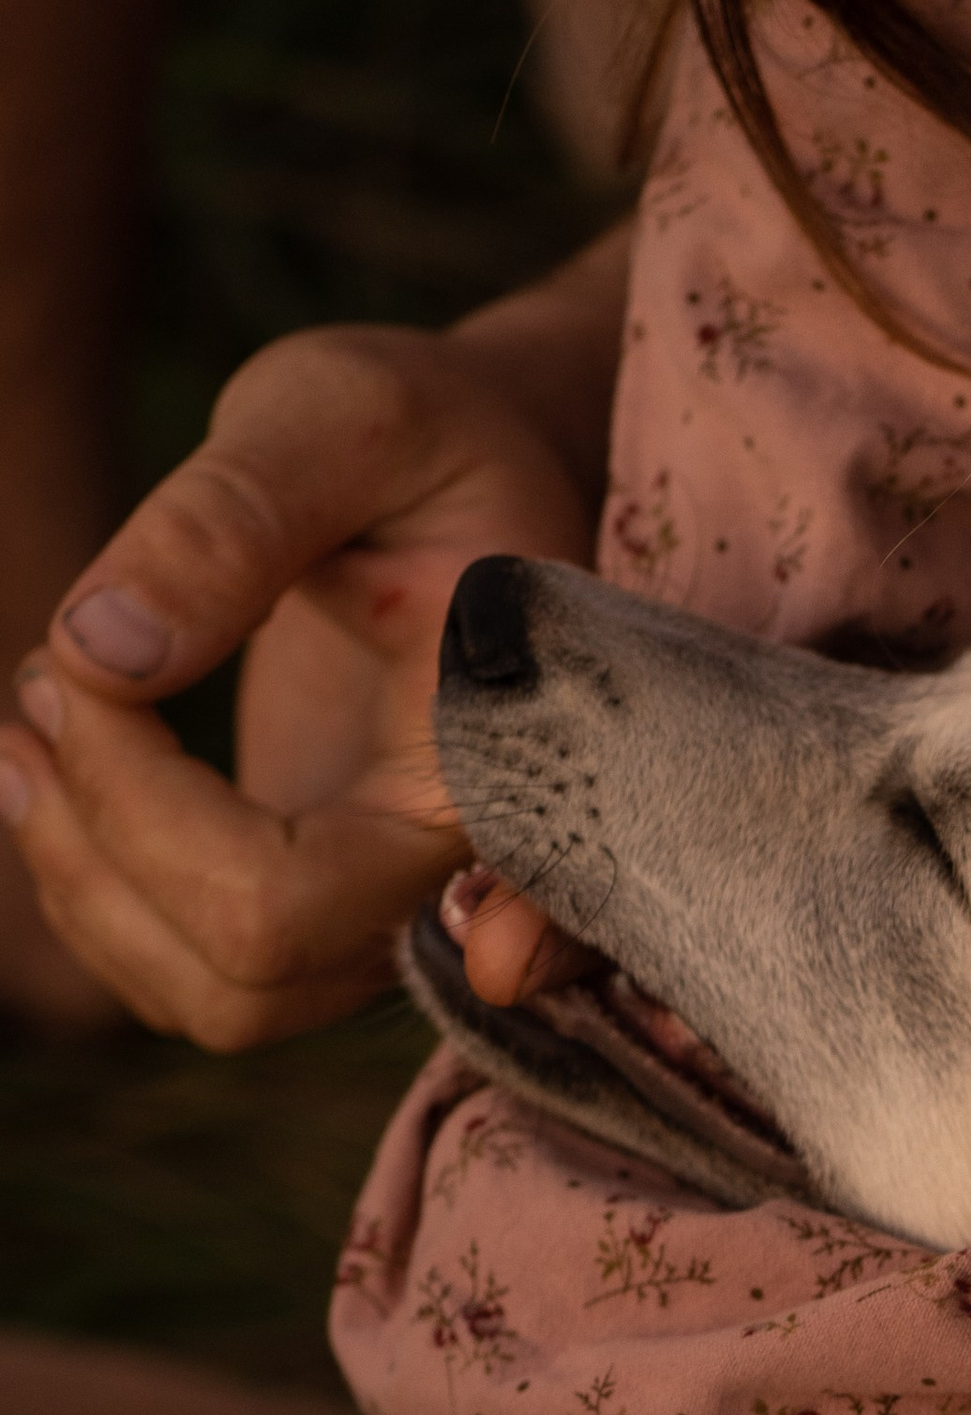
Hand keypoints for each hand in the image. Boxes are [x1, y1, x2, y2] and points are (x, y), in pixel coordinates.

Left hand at [0, 240, 622, 1047]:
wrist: (481, 481)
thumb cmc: (430, 436)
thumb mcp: (340, 414)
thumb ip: (231, 518)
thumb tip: (99, 649)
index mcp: (482, 784)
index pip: (287, 905)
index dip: (152, 832)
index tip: (67, 660)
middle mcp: (447, 889)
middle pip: (239, 975)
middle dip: (99, 829)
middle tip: (45, 668)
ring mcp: (385, 916)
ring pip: (208, 1000)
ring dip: (80, 871)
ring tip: (37, 699)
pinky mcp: (322, 914)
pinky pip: (189, 976)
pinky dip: (94, 885)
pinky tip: (68, 752)